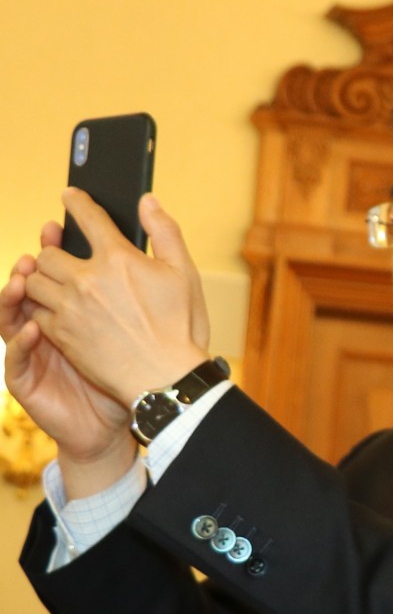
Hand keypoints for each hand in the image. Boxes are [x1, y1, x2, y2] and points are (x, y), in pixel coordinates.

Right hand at [2, 222, 134, 477]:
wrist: (139, 409)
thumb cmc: (145, 357)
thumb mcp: (157, 301)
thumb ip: (150, 258)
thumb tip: (147, 205)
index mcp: (75, 302)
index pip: (56, 266)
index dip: (53, 245)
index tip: (57, 225)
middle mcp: (50, 321)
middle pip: (30, 285)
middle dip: (30, 267)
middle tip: (38, 251)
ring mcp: (36, 349)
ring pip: (12, 315)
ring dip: (14, 296)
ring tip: (24, 279)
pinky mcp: (30, 378)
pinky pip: (17, 358)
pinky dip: (22, 341)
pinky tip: (34, 328)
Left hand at [23, 191, 210, 406]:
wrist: (164, 378)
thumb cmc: (180, 328)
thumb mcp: (185, 274)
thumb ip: (165, 231)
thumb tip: (148, 201)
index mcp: (119, 259)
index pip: (89, 218)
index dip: (77, 202)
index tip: (70, 196)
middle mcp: (87, 279)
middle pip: (48, 254)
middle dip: (54, 252)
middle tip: (62, 255)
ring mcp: (70, 308)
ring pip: (34, 281)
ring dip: (42, 280)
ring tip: (56, 284)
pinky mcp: (60, 334)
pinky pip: (34, 311)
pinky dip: (42, 307)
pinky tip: (57, 311)